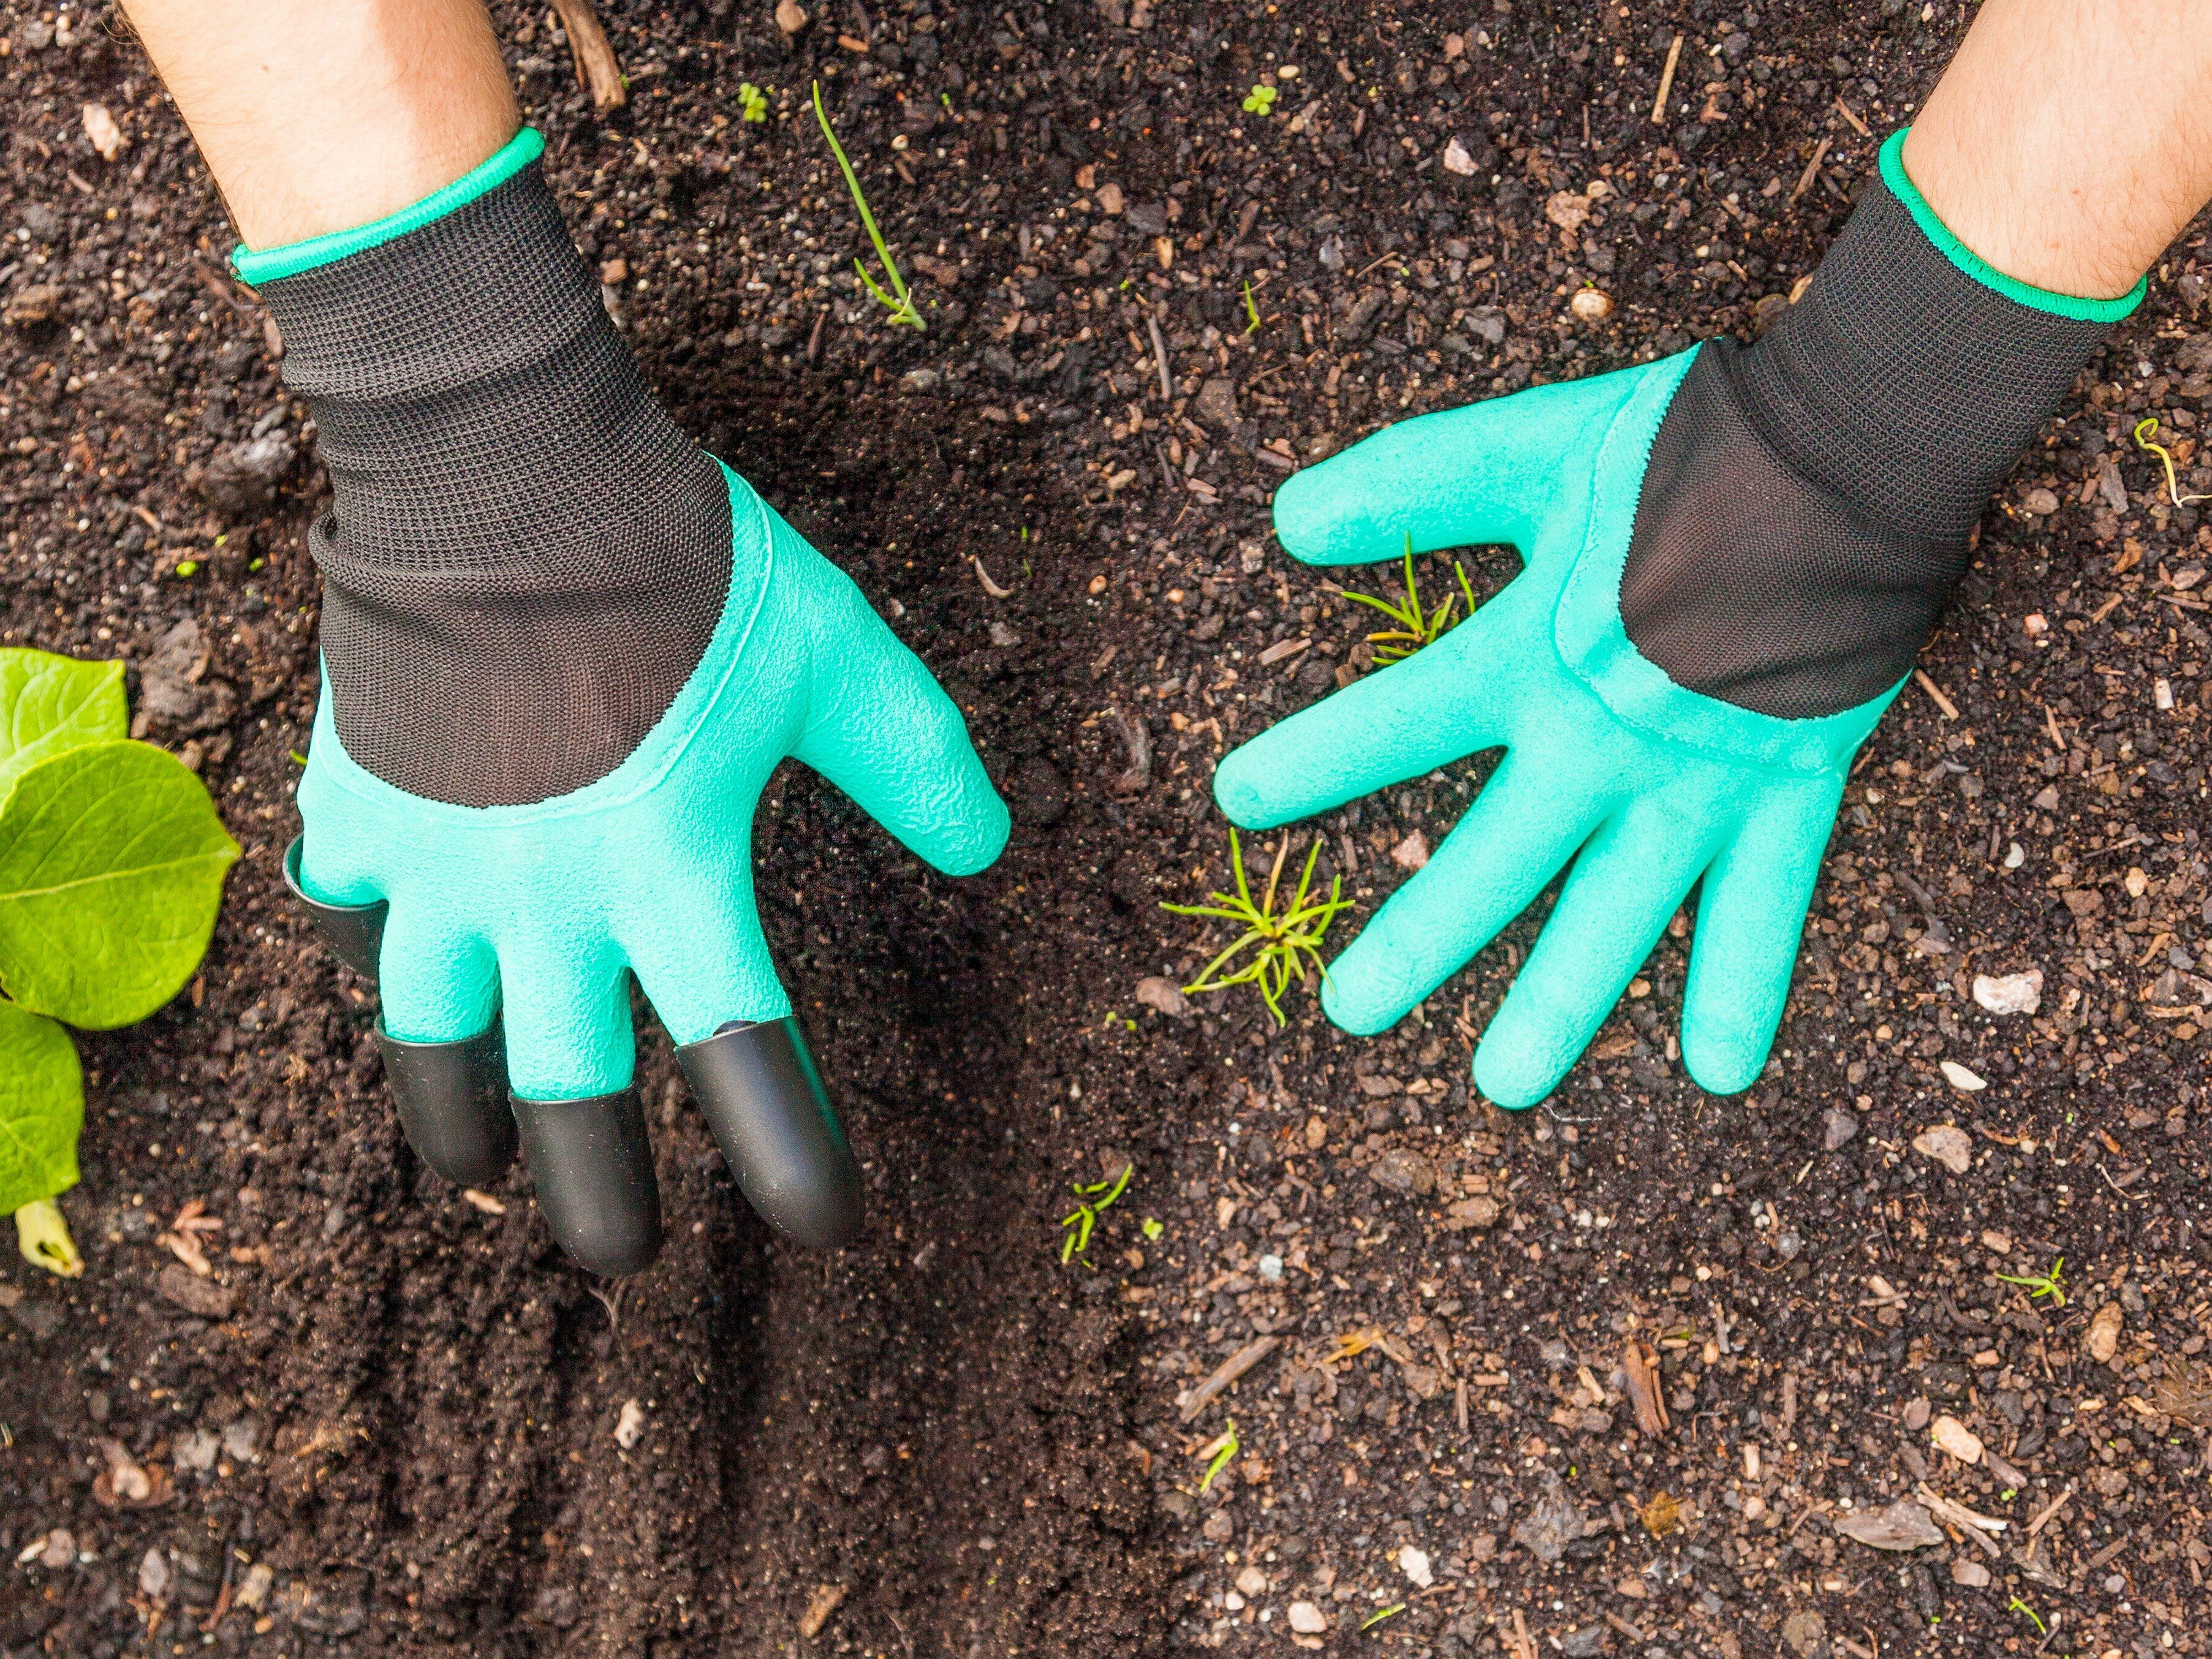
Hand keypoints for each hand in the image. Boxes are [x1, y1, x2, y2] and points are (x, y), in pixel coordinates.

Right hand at [285, 482, 1004, 1269]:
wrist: (509, 464)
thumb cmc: (684, 560)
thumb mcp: (834, 655)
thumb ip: (917, 761)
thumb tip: (992, 850)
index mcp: (671, 867)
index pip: (741, 1047)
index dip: (788, 1149)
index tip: (825, 1229)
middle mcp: (545, 894)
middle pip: (564, 1092)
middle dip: (598, 1194)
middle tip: (625, 1261)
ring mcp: (437, 859)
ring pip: (429, 1038)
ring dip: (457, 1117)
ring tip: (472, 1171)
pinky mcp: (359, 805)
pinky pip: (350, 911)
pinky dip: (369, 952)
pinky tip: (386, 968)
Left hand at [1215, 129, 2133, 1109]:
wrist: (1848, 454)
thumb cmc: (1684, 447)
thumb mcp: (1530, 447)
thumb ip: (1412, 484)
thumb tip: (1285, 522)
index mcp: (1531, 656)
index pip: (1399, 722)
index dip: (1313, 761)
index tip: (1235, 807)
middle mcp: (1601, 741)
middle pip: (1492, 862)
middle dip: (1418, 942)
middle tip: (1348, 1012)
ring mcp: (1695, 781)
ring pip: (1614, 916)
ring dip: (1560, 1006)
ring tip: (1504, 1086)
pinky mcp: (1784, 795)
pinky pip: (1763, 909)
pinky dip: (1741, 988)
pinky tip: (1716, 1075)